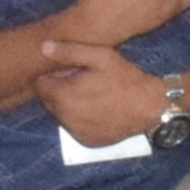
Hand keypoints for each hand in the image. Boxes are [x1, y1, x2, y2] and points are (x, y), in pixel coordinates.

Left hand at [31, 39, 164, 145]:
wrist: (149, 106)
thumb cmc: (124, 78)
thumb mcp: (100, 56)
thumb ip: (68, 51)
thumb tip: (43, 47)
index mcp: (63, 96)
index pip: (40, 85)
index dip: (53, 75)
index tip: (70, 70)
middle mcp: (65, 118)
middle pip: (49, 101)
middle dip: (59, 90)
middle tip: (82, 81)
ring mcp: (76, 133)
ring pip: (61, 115)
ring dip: (69, 105)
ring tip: (91, 94)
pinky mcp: (87, 142)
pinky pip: (74, 128)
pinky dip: (80, 119)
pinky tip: (96, 110)